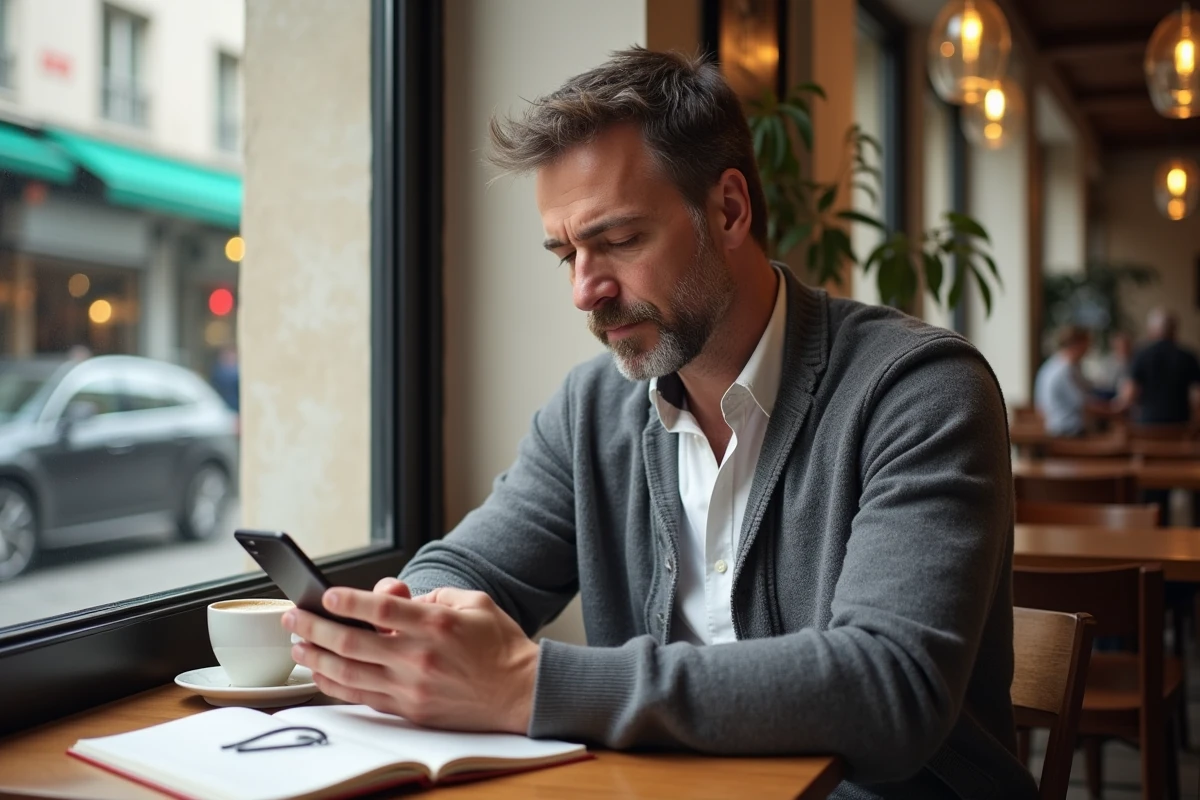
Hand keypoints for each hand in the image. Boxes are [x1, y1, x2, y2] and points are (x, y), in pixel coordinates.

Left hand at [281, 582, 539, 733]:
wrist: (521, 693)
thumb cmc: (499, 644)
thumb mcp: (473, 602)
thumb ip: (431, 595)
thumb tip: (392, 597)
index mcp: (436, 625)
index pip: (380, 611)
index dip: (347, 601)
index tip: (324, 595)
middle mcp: (420, 658)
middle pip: (353, 642)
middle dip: (315, 628)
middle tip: (293, 617)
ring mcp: (412, 688)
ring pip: (350, 673)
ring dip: (317, 658)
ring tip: (297, 646)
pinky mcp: (410, 710)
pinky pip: (362, 697)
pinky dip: (336, 685)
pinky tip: (320, 673)